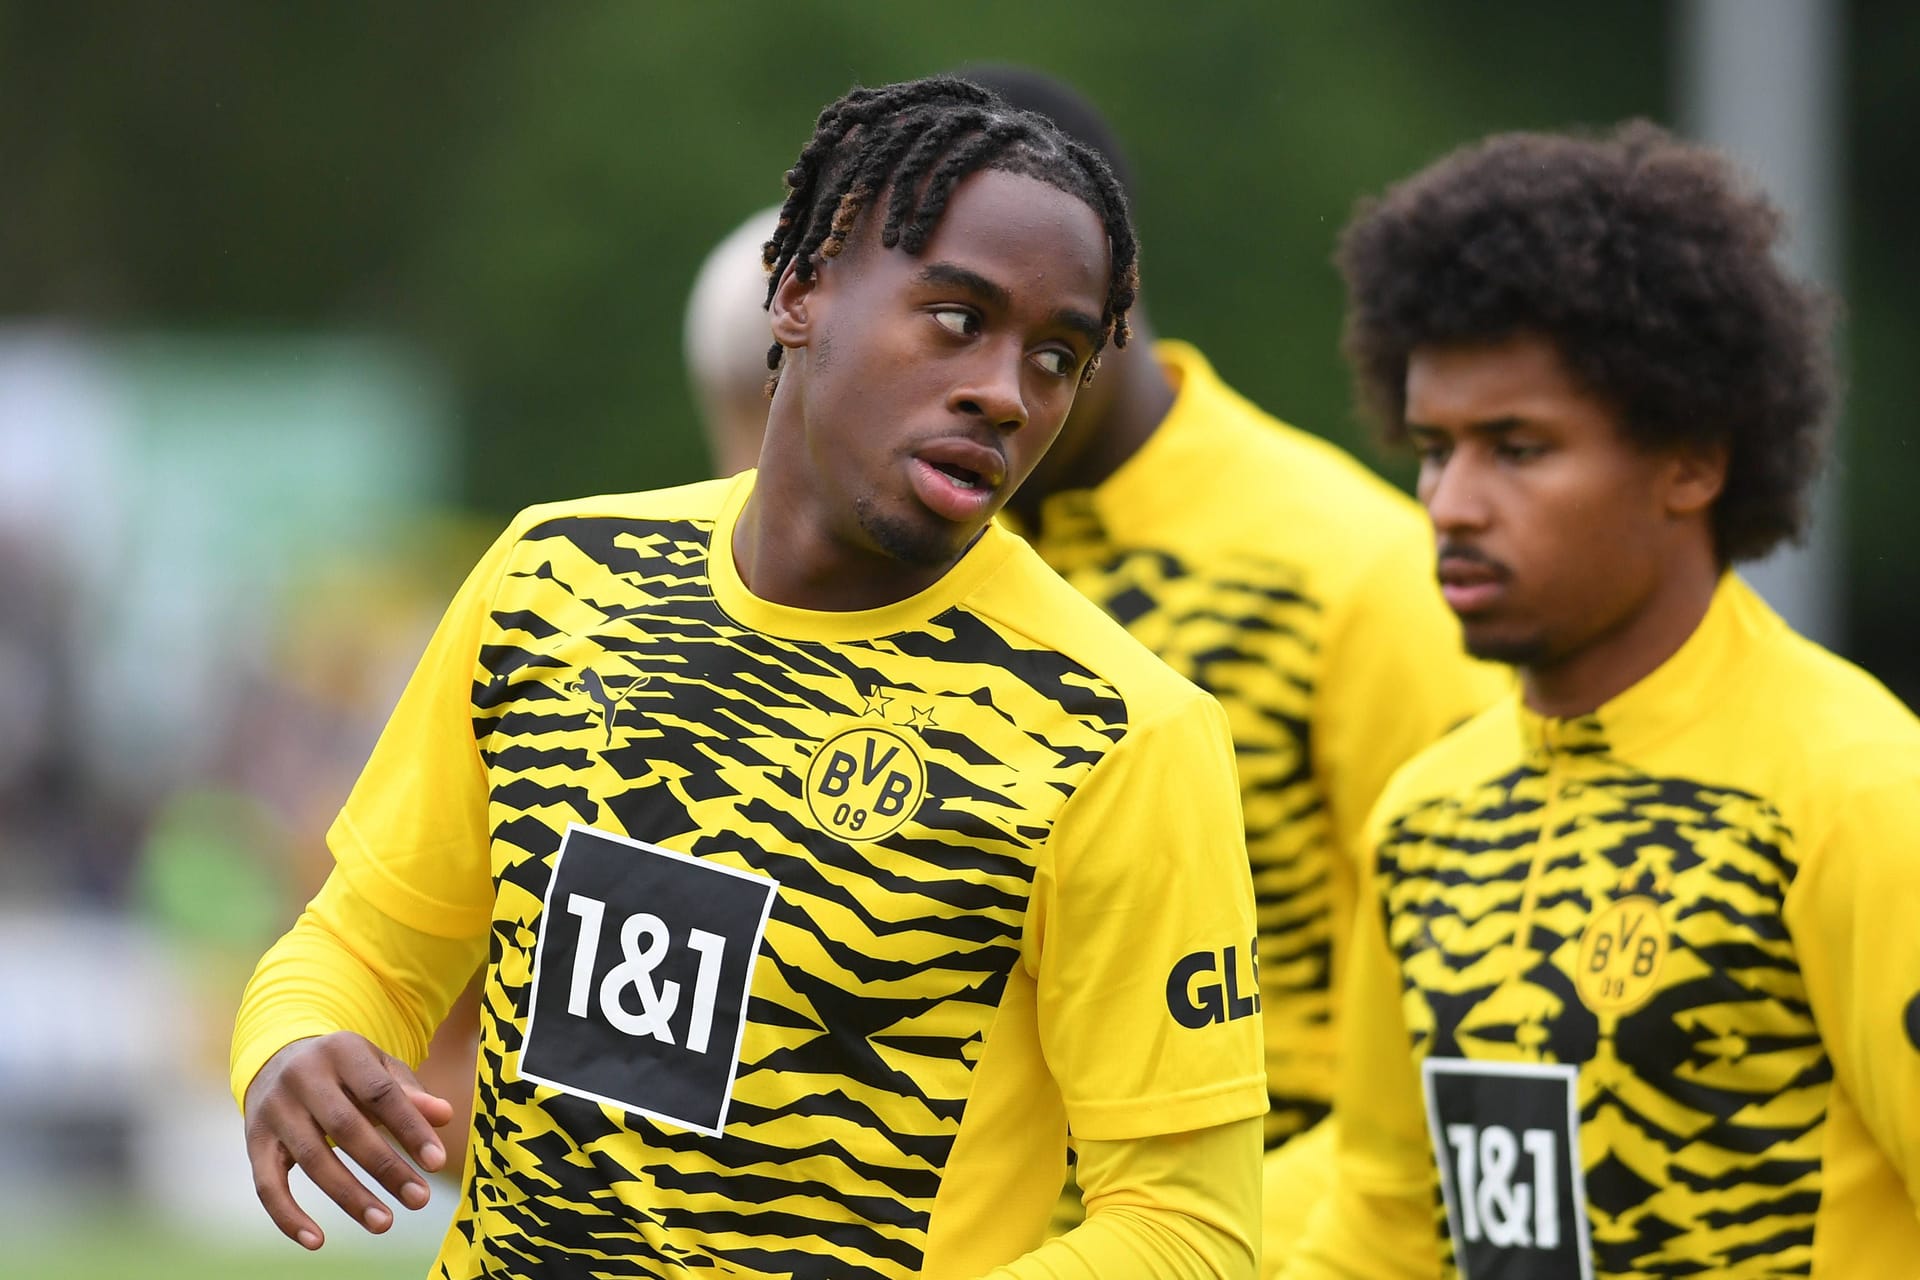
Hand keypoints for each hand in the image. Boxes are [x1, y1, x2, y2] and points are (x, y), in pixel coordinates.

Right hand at [242, 1032, 454, 1249]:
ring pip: (312, 1160)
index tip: (438, 1164)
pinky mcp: (254, 1141)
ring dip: (349, 1196)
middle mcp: (302, 1077)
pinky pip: (267, 1185)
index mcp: (342, 1051)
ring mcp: (274, 1109)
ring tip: (384, 1223)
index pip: (381, 1093)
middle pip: (346, 1129)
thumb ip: (409, 1093)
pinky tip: (317, 1242)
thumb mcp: (378, 1069)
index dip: (410, 1128)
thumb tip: (446, 1115)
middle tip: (420, 1199)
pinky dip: (288, 1217)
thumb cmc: (344, 1070)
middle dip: (386, 1168)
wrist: (277, 1059)